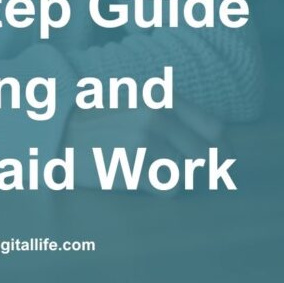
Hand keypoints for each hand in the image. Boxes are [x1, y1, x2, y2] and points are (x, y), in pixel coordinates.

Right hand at [62, 96, 225, 191]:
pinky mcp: (133, 166)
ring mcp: (145, 140)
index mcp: (161, 95)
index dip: (222, 148)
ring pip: (189, 173)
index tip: (221, 161)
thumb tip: (221, 145)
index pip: (215, 127)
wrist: (61, 130)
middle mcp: (157, 114)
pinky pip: (169, 188)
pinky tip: (142, 177)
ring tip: (153, 169)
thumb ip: (176, 115)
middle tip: (191, 173)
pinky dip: (161, 188)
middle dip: (205, 168)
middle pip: (207, 154)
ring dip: (178, 177)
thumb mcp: (140, 101)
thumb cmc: (104, 120)